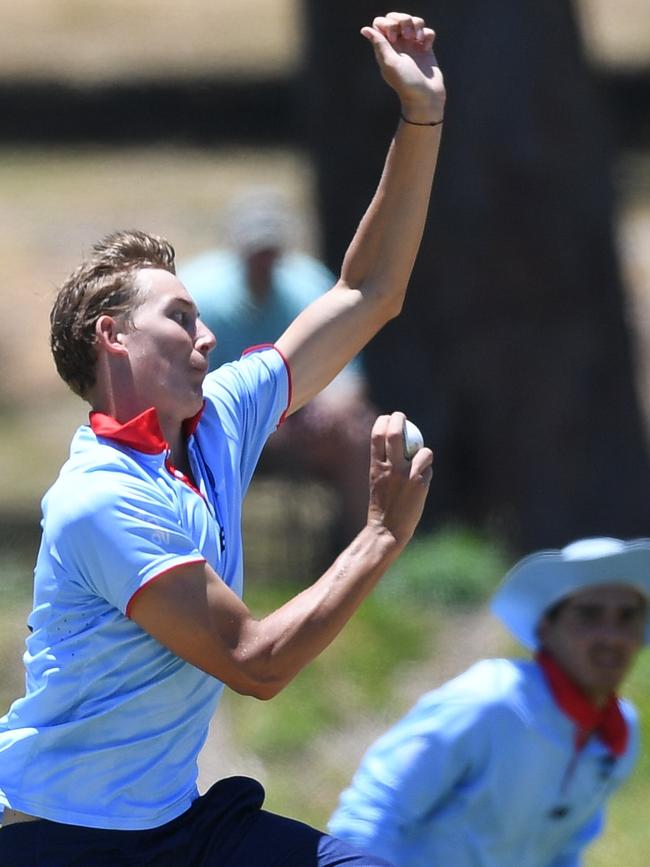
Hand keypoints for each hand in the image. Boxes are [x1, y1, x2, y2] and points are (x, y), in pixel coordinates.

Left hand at [361, 12, 444, 123]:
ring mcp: (412, 46)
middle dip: (404, 20)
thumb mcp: (390, 63)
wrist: (426, 97)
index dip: (387, 24)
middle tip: (407, 36)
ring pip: (414, 21)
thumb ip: (379, 44)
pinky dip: (428, 35)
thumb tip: (364, 30)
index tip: (393, 39)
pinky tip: (426, 49)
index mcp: (385, 48)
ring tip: (418, 40)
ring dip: (417, 25)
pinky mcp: (426, 48)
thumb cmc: (406, 83)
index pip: (381, 23)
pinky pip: (427, 31)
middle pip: (397, 17)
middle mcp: (398, 45)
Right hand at [367, 411, 432, 547]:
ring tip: (422, 456)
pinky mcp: (419, 484)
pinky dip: (427, 468)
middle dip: (399, 419)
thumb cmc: (381, 506)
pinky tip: (424, 476)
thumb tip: (392, 446)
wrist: (386, 529)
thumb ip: (384, 464)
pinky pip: (428, 467)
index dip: (383, 422)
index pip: (377, 435)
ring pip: (421, 450)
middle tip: (402, 416)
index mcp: (375, 466)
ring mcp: (405, 475)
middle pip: (395, 433)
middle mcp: (390, 467)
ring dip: (423, 451)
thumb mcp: (377, 481)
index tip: (387, 418)